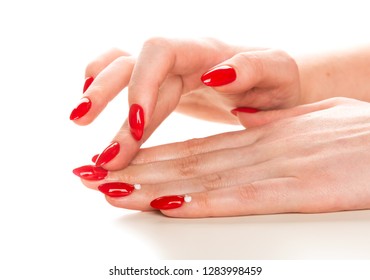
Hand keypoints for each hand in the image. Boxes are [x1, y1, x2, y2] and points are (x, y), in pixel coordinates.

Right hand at [70, 38, 300, 169]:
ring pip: (122, 69)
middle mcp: (182, 55)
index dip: (140, 85)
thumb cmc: (278, 82)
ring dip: (97, 93)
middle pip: (132, 65)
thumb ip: (253, 68)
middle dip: (109, 102)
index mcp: (207, 50)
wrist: (275, 83)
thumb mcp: (278, 74)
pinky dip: (105, 90)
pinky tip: (94, 109)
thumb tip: (214, 75)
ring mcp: (170, 69)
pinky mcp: (164, 84)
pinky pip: (127, 80)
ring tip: (79, 120)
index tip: (134, 125)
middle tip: (93, 140)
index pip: (159, 53)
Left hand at [77, 97, 369, 217]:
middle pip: (184, 164)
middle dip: (136, 170)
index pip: (193, 150)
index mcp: (259, 140)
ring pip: (199, 178)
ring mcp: (272, 170)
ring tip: (110, 187)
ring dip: (152, 184)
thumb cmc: (357, 136)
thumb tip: (246, 125)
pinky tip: (167, 205)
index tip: (120, 162)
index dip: (152, 157)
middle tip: (94, 174)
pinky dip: (201, 202)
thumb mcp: (307, 124)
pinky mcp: (295, 189)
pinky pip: (238, 197)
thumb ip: (272, 129)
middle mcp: (256, 153)